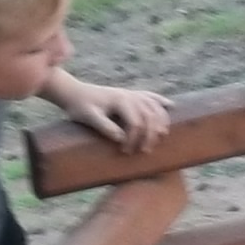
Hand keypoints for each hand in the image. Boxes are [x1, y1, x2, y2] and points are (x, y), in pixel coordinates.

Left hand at [52, 79, 172, 152]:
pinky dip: (161, 102)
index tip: (125, 152)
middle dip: (151, 135)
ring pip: (155, 107)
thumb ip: (104, 127)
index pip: (137, 122)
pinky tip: (171, 106)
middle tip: (144, 152)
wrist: (74, 93)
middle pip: (150, 116)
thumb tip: (121, 139)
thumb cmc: (79, 107)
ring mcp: (132, 94)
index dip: (135, 139)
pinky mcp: (131, 94)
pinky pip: (151, 96)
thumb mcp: (88, 117)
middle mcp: (129, 96)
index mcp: (120, 101)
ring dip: (161, 123)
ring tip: (160, 138)